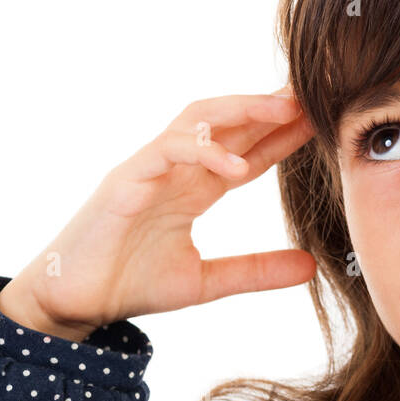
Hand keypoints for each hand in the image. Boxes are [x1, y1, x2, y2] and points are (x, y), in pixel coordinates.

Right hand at [0, 87, 317, 340]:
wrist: (72, 305)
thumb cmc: (128, 283)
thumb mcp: (207, 282)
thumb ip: (256, 271)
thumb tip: (311, 267)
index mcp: (194, 187)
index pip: (249, 149)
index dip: (285, 134)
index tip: (327, 121)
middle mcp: (175, 169)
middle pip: (229, 121)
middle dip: (271, 106)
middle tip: (316, 95)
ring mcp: (149, 169)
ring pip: (198, 120)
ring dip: (243, 110)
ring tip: (285, 110)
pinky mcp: (125, 180)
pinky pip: (166, 150)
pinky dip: (203, 152)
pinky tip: (236, 168)